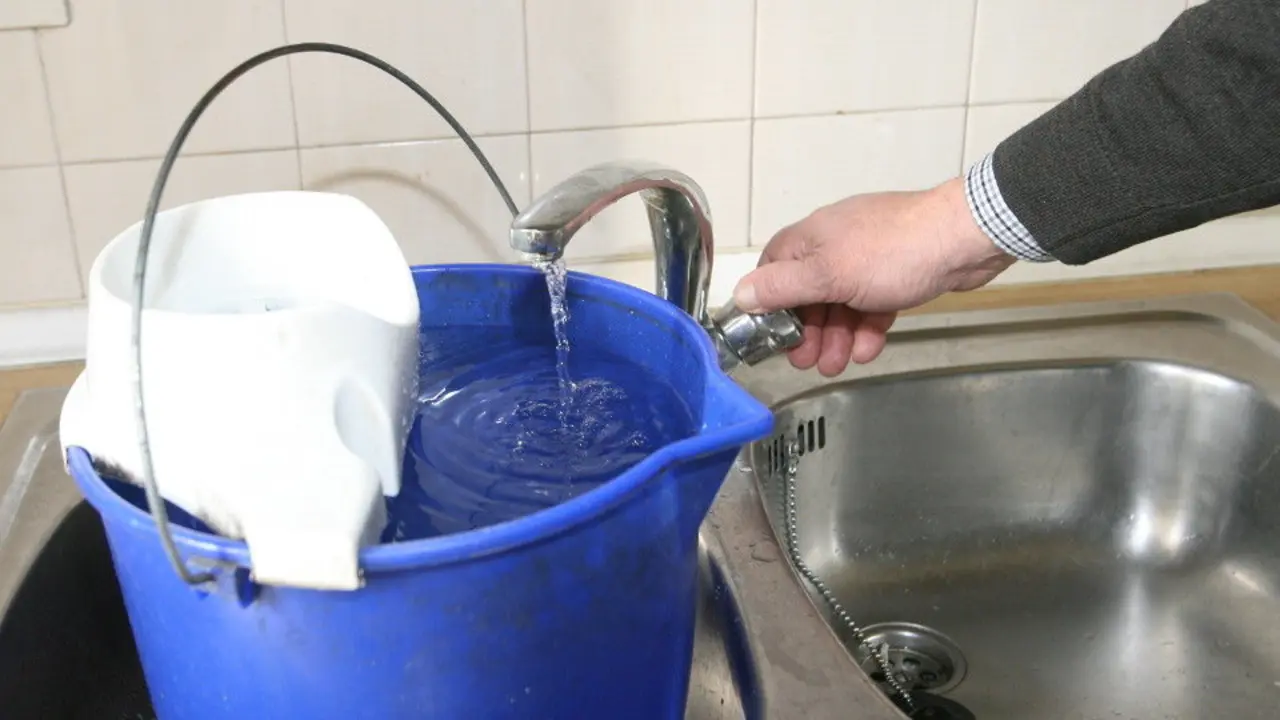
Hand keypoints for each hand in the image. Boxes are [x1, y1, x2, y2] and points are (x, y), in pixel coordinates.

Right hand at [734, 177, 1014, 375]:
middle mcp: (835, 243)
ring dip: (835, 335)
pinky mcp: (898, 272)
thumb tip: (739, 294)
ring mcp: (868, 257)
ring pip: (840, 302)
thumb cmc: (890, 253)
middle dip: (806, 329)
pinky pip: (872, 303)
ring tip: (835, 365)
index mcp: (811, 237)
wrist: (964, 239)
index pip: (774, 267)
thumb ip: (782, 287)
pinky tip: (869, 350)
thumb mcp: (828, 274)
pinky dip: (867, 327)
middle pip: (807, 291)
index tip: (770, 333)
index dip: (768, 301)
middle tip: (805, 362)